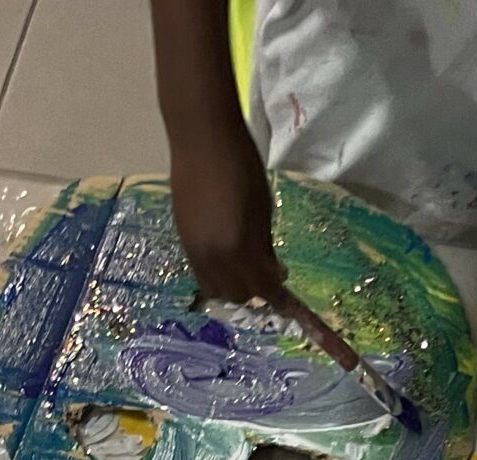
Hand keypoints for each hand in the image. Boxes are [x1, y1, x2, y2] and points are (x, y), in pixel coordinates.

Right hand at [171, 123, 284, 304]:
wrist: (201, 138)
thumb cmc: (241, 164)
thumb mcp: (263, 207)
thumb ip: (265, 246)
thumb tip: (274, 273)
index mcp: (239, 247)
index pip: (264, 288)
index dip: (280, 300)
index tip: (293, 305)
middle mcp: (214, 258)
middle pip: (238, 295)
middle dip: (256, 293)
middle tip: (269, 278)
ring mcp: (194, 251)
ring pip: (216, 289)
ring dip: (234, 288)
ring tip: (246, 271)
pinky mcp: (183, 241)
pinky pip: (201, 274)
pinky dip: (217, 276)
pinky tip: (228, 259)